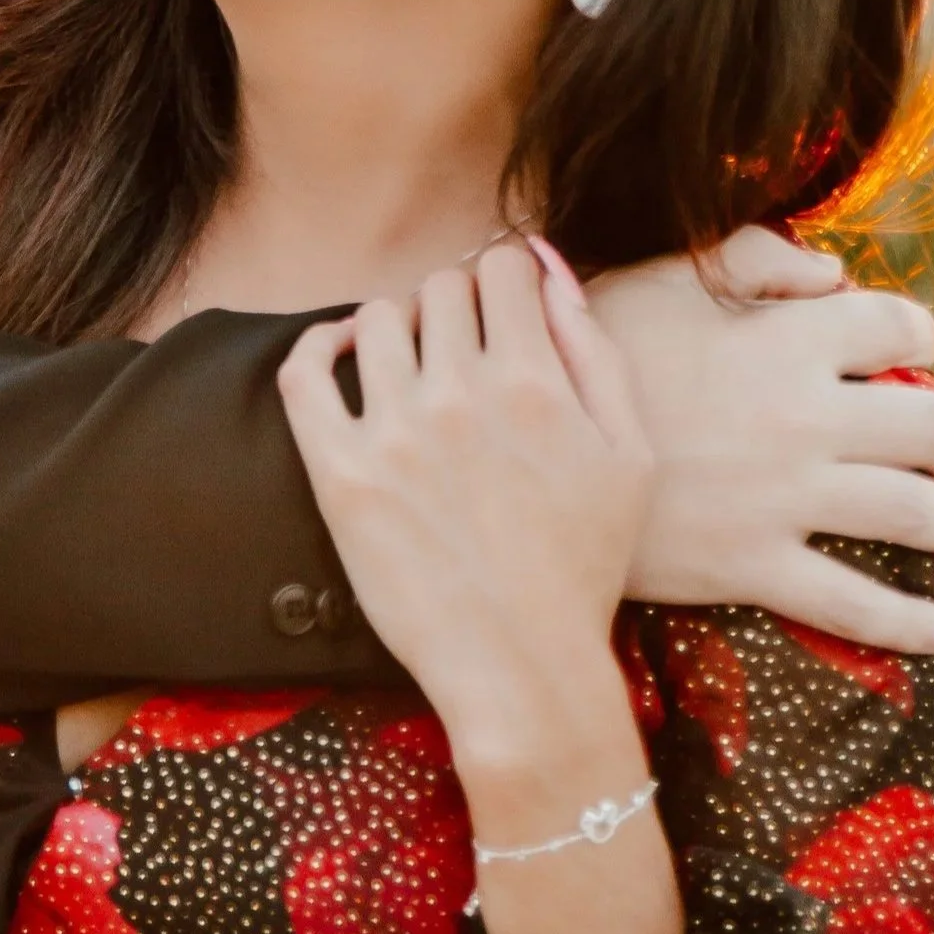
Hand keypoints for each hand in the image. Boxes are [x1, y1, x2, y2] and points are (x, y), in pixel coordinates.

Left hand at [276, 241, 652, 766]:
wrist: (522, 666)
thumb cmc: (584, 566)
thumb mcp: (629, 454)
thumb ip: (595, 350)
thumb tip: (550, 268)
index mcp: (533, 383)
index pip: (502, 267)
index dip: (505, 279)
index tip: (502, 309)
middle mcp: (459, 395)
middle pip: (440, 288)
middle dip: (456, 304)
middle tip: (462, 347)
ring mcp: (393, 432)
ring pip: (377, 320)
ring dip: (398, 327)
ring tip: (412, 365)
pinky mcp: (341, 474)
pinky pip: (304, 373)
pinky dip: (317, 346)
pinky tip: (338, 355)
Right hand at [587, 226, 933, 653]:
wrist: (523, 447)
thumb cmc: (591, 348)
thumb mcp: (660, 278)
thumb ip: (751, 257)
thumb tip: (833, 274)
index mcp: (784, 341)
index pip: (898, 328)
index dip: (913, 337)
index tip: (906, 351)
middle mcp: (805, 418)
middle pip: (929, 427)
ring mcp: (786, 498)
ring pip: (912, 514)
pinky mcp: (755, 565)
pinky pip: (855, 607)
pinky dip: (910, 625)